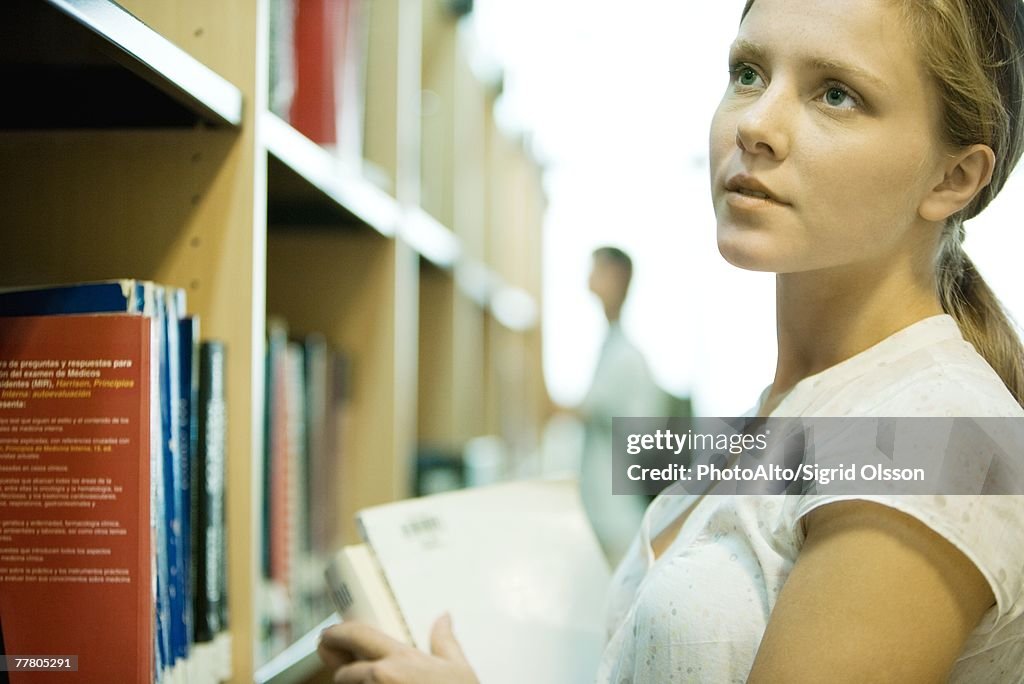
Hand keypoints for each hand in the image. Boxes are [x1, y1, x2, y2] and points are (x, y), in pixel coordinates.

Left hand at [318, 614, 479, 683]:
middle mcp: (381, 677)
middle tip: (351, 674)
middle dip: (345, 674)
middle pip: (344, 673)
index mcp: (400, 658)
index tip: (326, 635)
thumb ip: (445, 641)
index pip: (356, 635)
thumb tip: (444, 617)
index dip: (336, 634)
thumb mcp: (458, 669)